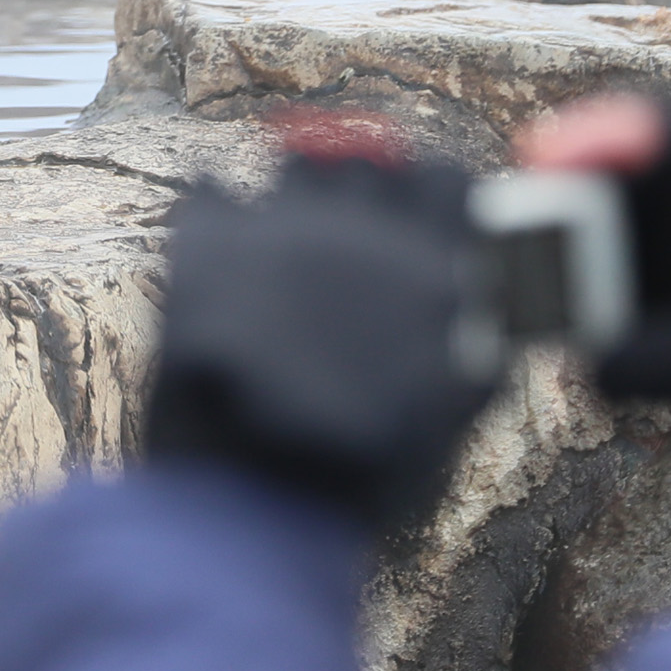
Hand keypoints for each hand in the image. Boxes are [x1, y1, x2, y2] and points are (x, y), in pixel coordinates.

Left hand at [143, 149, 499, 534]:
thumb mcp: (449, 400)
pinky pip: (212, 191)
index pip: (446, 177)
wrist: (252, 508)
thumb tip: (453, 270)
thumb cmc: (363, 473)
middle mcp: (372, 230)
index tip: (403, 223)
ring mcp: (288, 227)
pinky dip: (216, 222)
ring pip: (295, 166)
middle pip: (368, 163)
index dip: (423, 197)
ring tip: (275, 264)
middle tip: (334, 249)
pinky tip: (218, 271)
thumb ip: (461, 316)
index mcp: (442, 267)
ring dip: (291, 203)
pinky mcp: (210, 239)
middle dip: (353, 196)